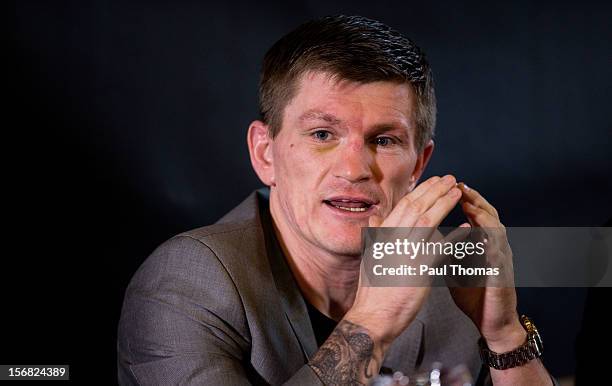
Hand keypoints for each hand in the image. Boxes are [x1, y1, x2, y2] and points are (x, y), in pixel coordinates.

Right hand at [345, 175, 461, 349]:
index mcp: (383, 235)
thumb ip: (374, 236)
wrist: (374, 315)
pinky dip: (454, 237)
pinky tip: (466, 229)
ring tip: (458, 193)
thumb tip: (374, 218)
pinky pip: (441, 247)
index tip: (434, 181)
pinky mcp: (419, 268)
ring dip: (445, 204)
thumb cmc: (371, 290)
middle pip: (417, 206)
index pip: (404, 205)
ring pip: (428, 220)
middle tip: (451, 179)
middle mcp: (393, 239)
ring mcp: (406, 252)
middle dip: (436, 190)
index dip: (421, 191)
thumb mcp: (369, 257)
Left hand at [450, 183, 524, 351]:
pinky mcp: (502, 276)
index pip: (473, 214)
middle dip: (474, 199)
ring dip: (483, 218)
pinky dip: (490, 246)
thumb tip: (426, 237)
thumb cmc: (475, 294)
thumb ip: (445, 251)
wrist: (493, 322)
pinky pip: (498, 258)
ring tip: (470, 205)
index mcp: (482, 244)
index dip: (462, 199)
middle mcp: (494, 247)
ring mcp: (501, 260)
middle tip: (460, 185)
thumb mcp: (455, 268)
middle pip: (487, 216)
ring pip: (496, 232)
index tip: (448, 185)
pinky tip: (483, 239)